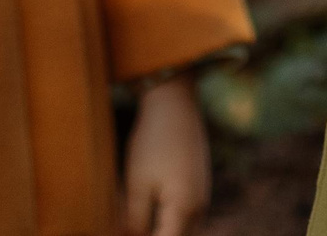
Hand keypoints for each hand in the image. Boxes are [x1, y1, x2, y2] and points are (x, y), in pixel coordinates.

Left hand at [121, 75, 211, 235]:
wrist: (174, 104)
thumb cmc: (152, 142)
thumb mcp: (136, 184)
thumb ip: (135, 221)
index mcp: (184, 210)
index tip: (124, 234)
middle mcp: (199, 208)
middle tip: (128, 229)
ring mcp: (201, 197)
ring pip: (182, 230)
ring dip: (161, 230)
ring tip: (135, 224)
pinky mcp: (198, 186)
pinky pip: (186, 217)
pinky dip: (168, 222)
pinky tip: (148, 215)